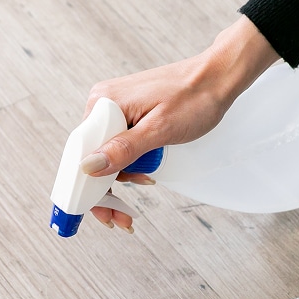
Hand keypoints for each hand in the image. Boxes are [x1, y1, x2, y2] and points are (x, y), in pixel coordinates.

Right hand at [82, 15, 278, 229]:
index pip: (81, 154)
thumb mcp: (159, 130)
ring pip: (106, 154)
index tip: (101, 213)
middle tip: (119, 219)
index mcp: (103, 103)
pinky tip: (143, 174)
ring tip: (141, 191)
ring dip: (120, 178)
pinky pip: (118, 145)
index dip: (87, 188)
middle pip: (91, 157)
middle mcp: (102, 103)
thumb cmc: (195, 99)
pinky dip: (129, 164)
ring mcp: (114, 108)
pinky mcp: (127, 113)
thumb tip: (88, 167)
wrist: (217, 79)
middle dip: (105, 190)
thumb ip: (122, 150)